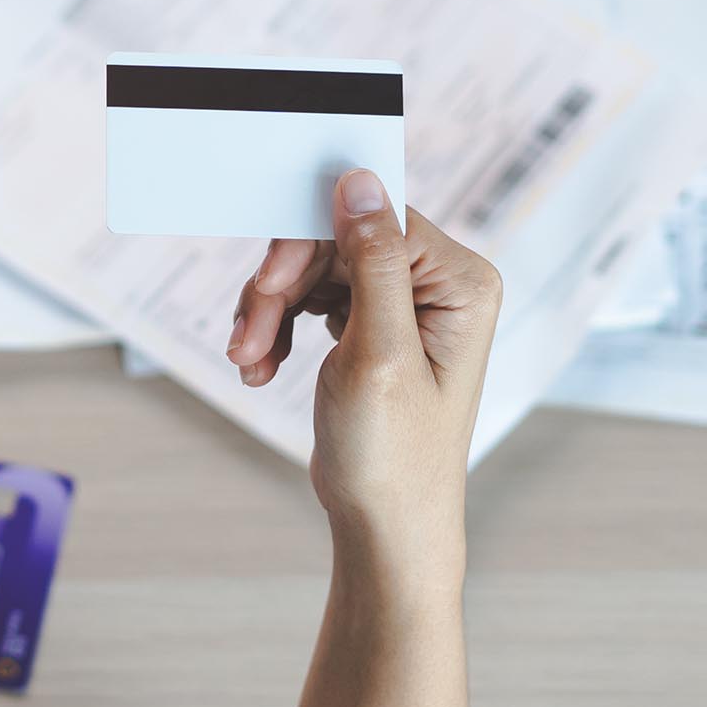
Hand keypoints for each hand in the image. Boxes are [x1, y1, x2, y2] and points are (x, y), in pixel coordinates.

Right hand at [226, 168, 501, 593]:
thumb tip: (359, 181)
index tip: (267, 284)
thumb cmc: (393, 457)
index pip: (373, 219)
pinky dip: (278, 327)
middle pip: (337, 242)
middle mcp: (440, 285)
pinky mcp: (373, 326)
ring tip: (248, 360)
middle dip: (281, 287)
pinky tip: (261, 364)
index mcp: (460, 282)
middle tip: (246, 338)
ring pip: (315, 269)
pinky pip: (312, 298)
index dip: (310, 242)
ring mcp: (405, 305)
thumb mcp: (378, 354)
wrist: (385, 525)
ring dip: (271, 311)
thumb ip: (372, 262)